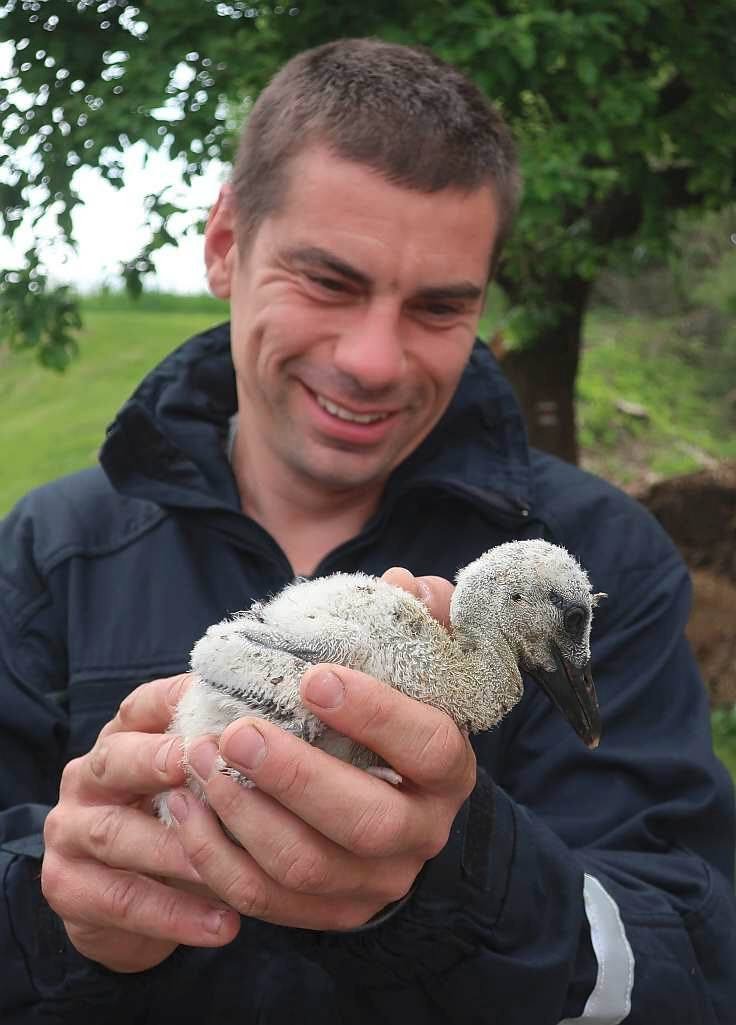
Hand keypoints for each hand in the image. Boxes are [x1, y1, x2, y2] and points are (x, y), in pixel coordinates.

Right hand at [41, 674, 240, 972]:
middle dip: (160, 763)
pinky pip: (122, 900)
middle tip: (205, 770)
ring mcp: (70, 830)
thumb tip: (292, 737)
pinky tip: (224, 925)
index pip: (144, 706)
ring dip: (178, 850)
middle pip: (117, 760)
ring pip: (118, 834)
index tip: (227, 712)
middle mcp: (88, 776)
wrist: (131, 904)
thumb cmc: (179, 822)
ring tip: (231, 867)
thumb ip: (225, 756)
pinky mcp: (69, 888)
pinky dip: (175, 915)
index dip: (178, 703)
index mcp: (124, 737)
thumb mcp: (197, 783)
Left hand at [165, 569, 475, 930]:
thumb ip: (416, 621)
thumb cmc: (392, 720)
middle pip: (364, 820)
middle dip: (293, 776)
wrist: (394, 807)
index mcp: (449, 770)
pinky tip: (184, 806)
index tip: (314, 678)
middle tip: (236, 731)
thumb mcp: (414, 670)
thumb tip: (402, 581)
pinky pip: (264, 899)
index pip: (429, 747)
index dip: (375, 715)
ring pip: (306, 866)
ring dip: (243, 815)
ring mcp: (375, 883)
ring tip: (199, 760)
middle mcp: (422, 834)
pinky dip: (216, 857)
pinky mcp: (327, 913)